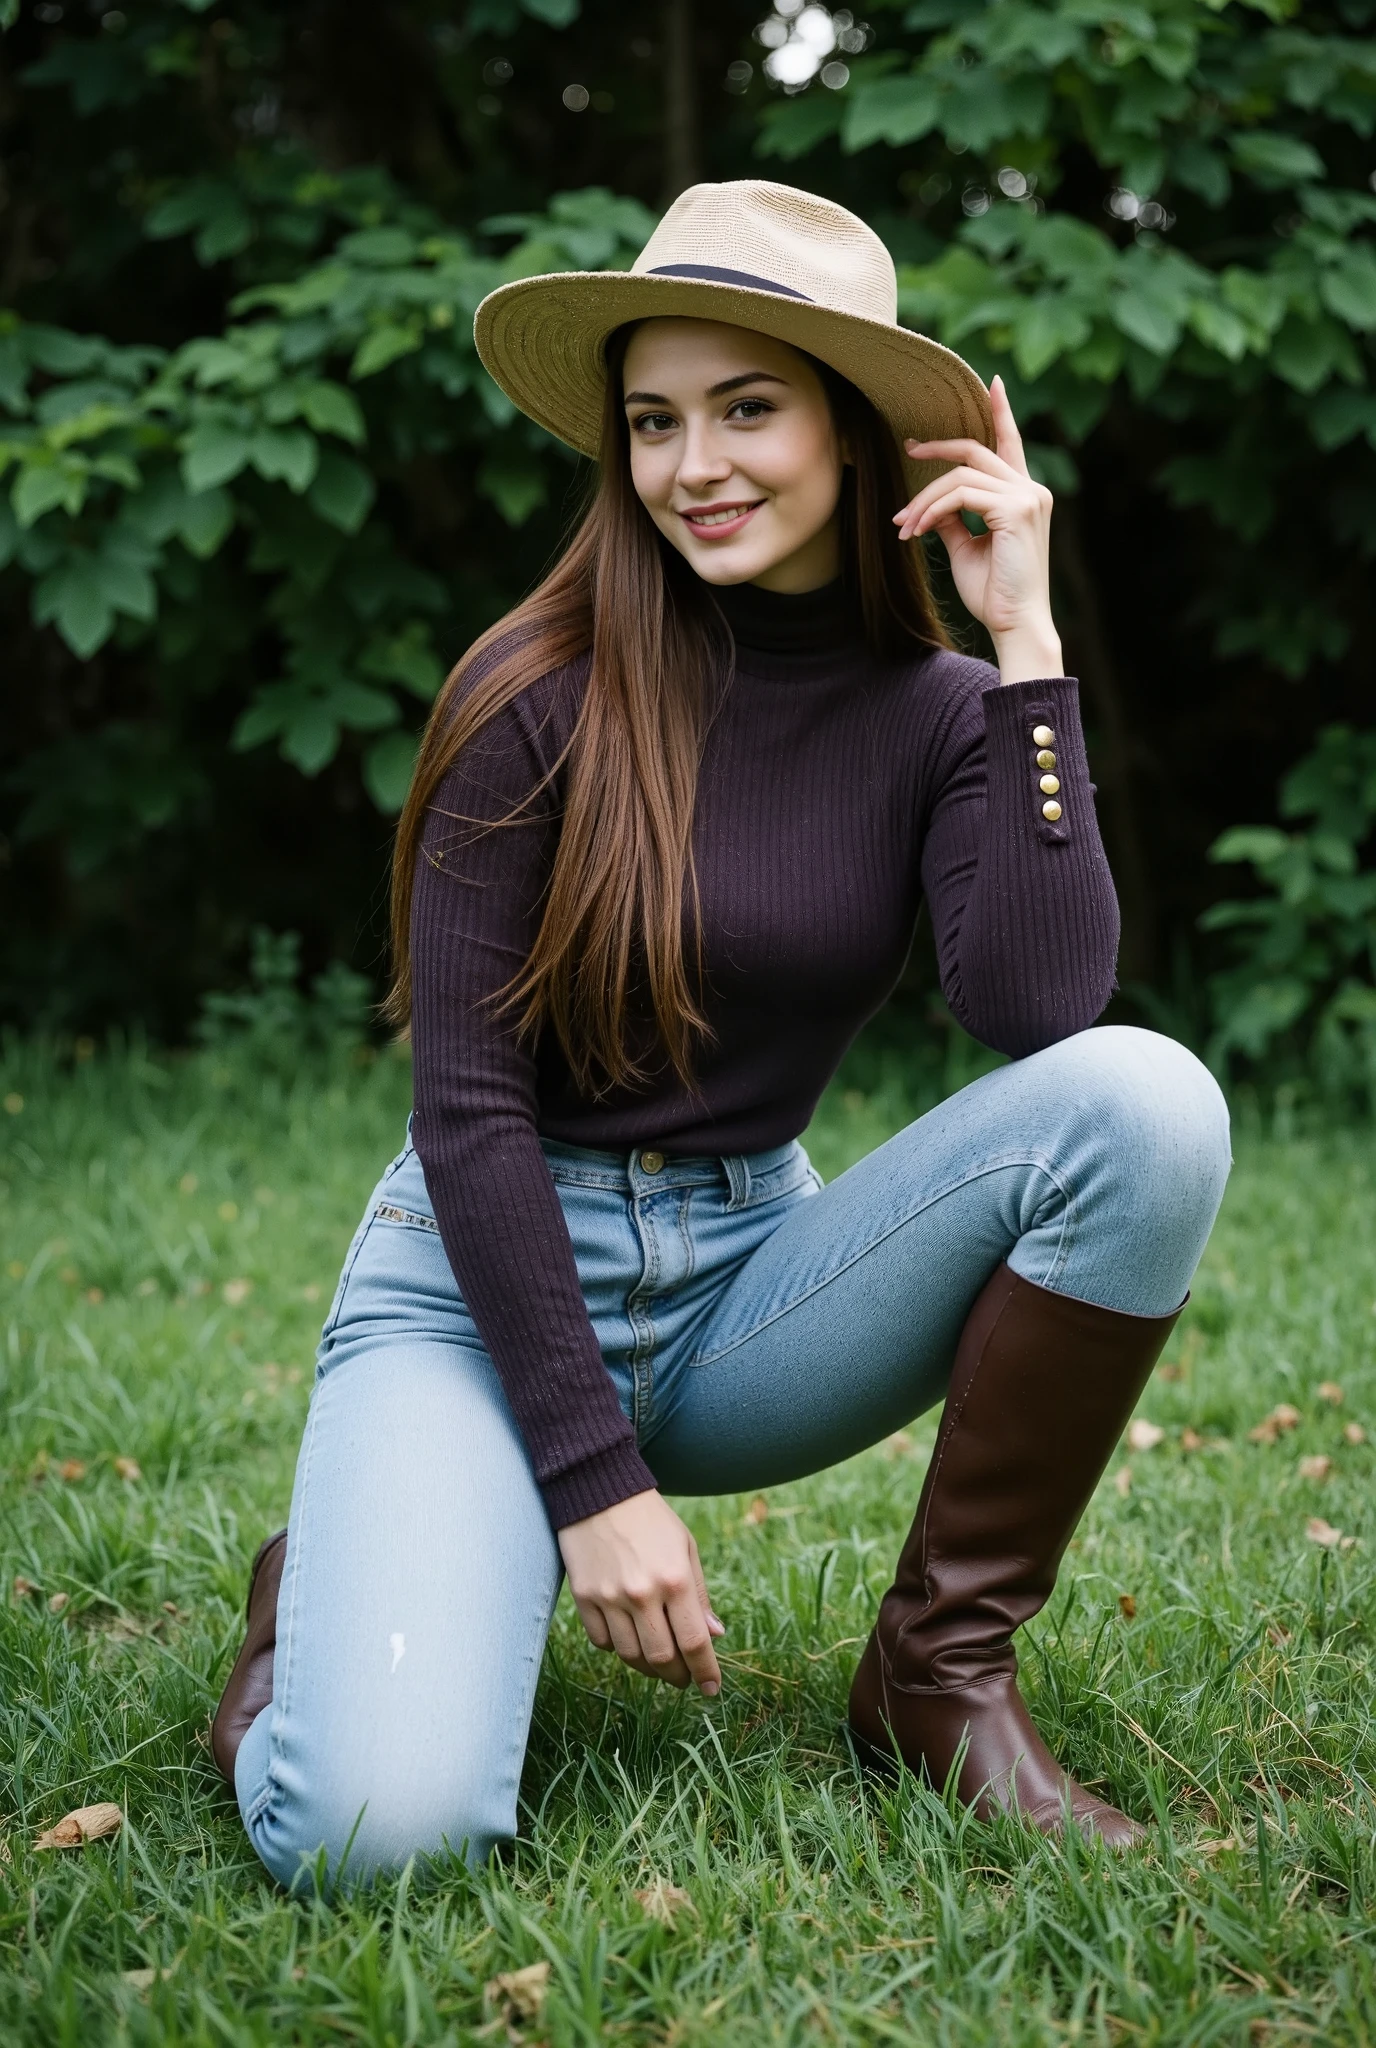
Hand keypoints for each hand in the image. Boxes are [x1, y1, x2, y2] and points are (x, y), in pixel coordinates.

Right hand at [558, 1489, 724, 1695]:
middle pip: (662, 1658)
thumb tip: (715, 1636)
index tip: (712, 1689)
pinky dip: (617, 1648)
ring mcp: (609, 1597)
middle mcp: (642, 1593)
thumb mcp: (685, 1548)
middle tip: (684, 1677)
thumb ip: (699, 1594)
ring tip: (658, 1660)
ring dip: (648, 1667)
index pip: (695, 1642)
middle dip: (678, 1676)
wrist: (599, 1491)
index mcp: (675, 1579)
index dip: (706, 1672)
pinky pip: (602, 1642)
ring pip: (631, 1656)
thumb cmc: (651, 1520)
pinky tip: (628, 1636)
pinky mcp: (583, 1597)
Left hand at [896, 375, 1063, 684]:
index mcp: (1024, 496)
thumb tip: (933, 503)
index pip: (1011, 444)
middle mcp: (1032, 490)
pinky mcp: (1017, 510)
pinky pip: (961, 494)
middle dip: (936, 449)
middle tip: (907, 451)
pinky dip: (932, 509)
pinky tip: (916, 531)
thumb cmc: (994, 594)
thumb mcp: (967, 548)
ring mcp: (1028, 498)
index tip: (993, 383)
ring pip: (960, 475)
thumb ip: (955, 519)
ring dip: (923, 499)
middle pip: (975, 452)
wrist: (1015, 625)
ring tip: (902, 526)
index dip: (1001, 412)